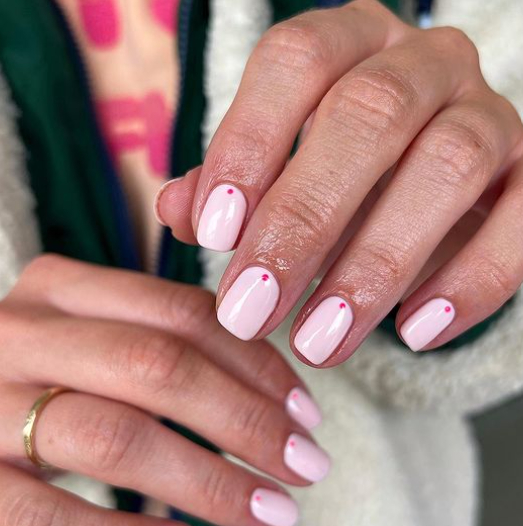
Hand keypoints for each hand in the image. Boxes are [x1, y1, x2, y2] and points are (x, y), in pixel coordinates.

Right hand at [0, 255, 327, 525]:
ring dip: (210, 480)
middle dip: (248, 421)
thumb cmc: (29, 379)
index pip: (182, 313)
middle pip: (157, 368)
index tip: (305, 413)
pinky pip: (47, 520)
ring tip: (271, 513)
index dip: (257, 365)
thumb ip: (152, 342)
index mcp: (59, 290)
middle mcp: (19, 335)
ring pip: (114, 437)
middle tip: (307, 467)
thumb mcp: (81, 337)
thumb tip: (266, 391)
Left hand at [155, 0, 522, 364]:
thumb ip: (230, 189)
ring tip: (320, 341)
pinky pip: (522, 222)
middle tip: (252, 312)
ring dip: (377, 262)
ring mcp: (491, 115)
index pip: (296, 61)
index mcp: (352, 45)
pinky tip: (414, 333)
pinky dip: (471, 282)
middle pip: (370, 116)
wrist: (437, 197)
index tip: (212, 234)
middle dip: (303, 222)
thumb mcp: (281, 179)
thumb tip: (176, 208)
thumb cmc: (343, 182)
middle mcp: (426, 63)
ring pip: (449, 164)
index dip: (250, 143)